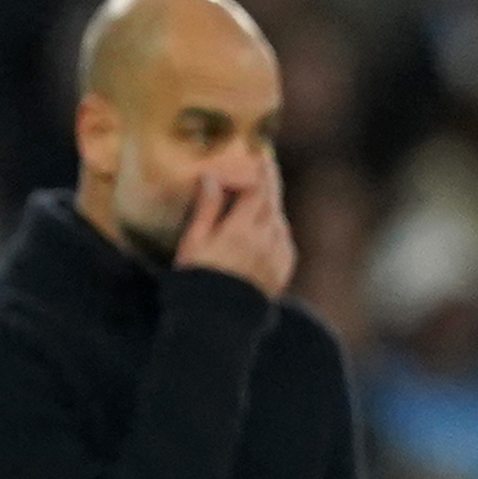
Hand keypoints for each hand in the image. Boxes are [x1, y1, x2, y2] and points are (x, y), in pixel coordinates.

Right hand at [173, 163, 293, 299]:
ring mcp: (277, 255)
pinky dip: (275, 230)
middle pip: (272, 199)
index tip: (256, 155)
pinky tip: (263, 232)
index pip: (257, 188)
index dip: (258, 169)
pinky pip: (283, 241)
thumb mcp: (194, 243)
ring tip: (257, 201)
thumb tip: (212, 177)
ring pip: (278, 219)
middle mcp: (265, 239)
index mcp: (241, 229)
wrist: (216, 323)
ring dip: (269, 207)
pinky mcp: (282, 269)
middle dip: (268, 180)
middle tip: (265, 163)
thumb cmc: (196, 281)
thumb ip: (207, 208)